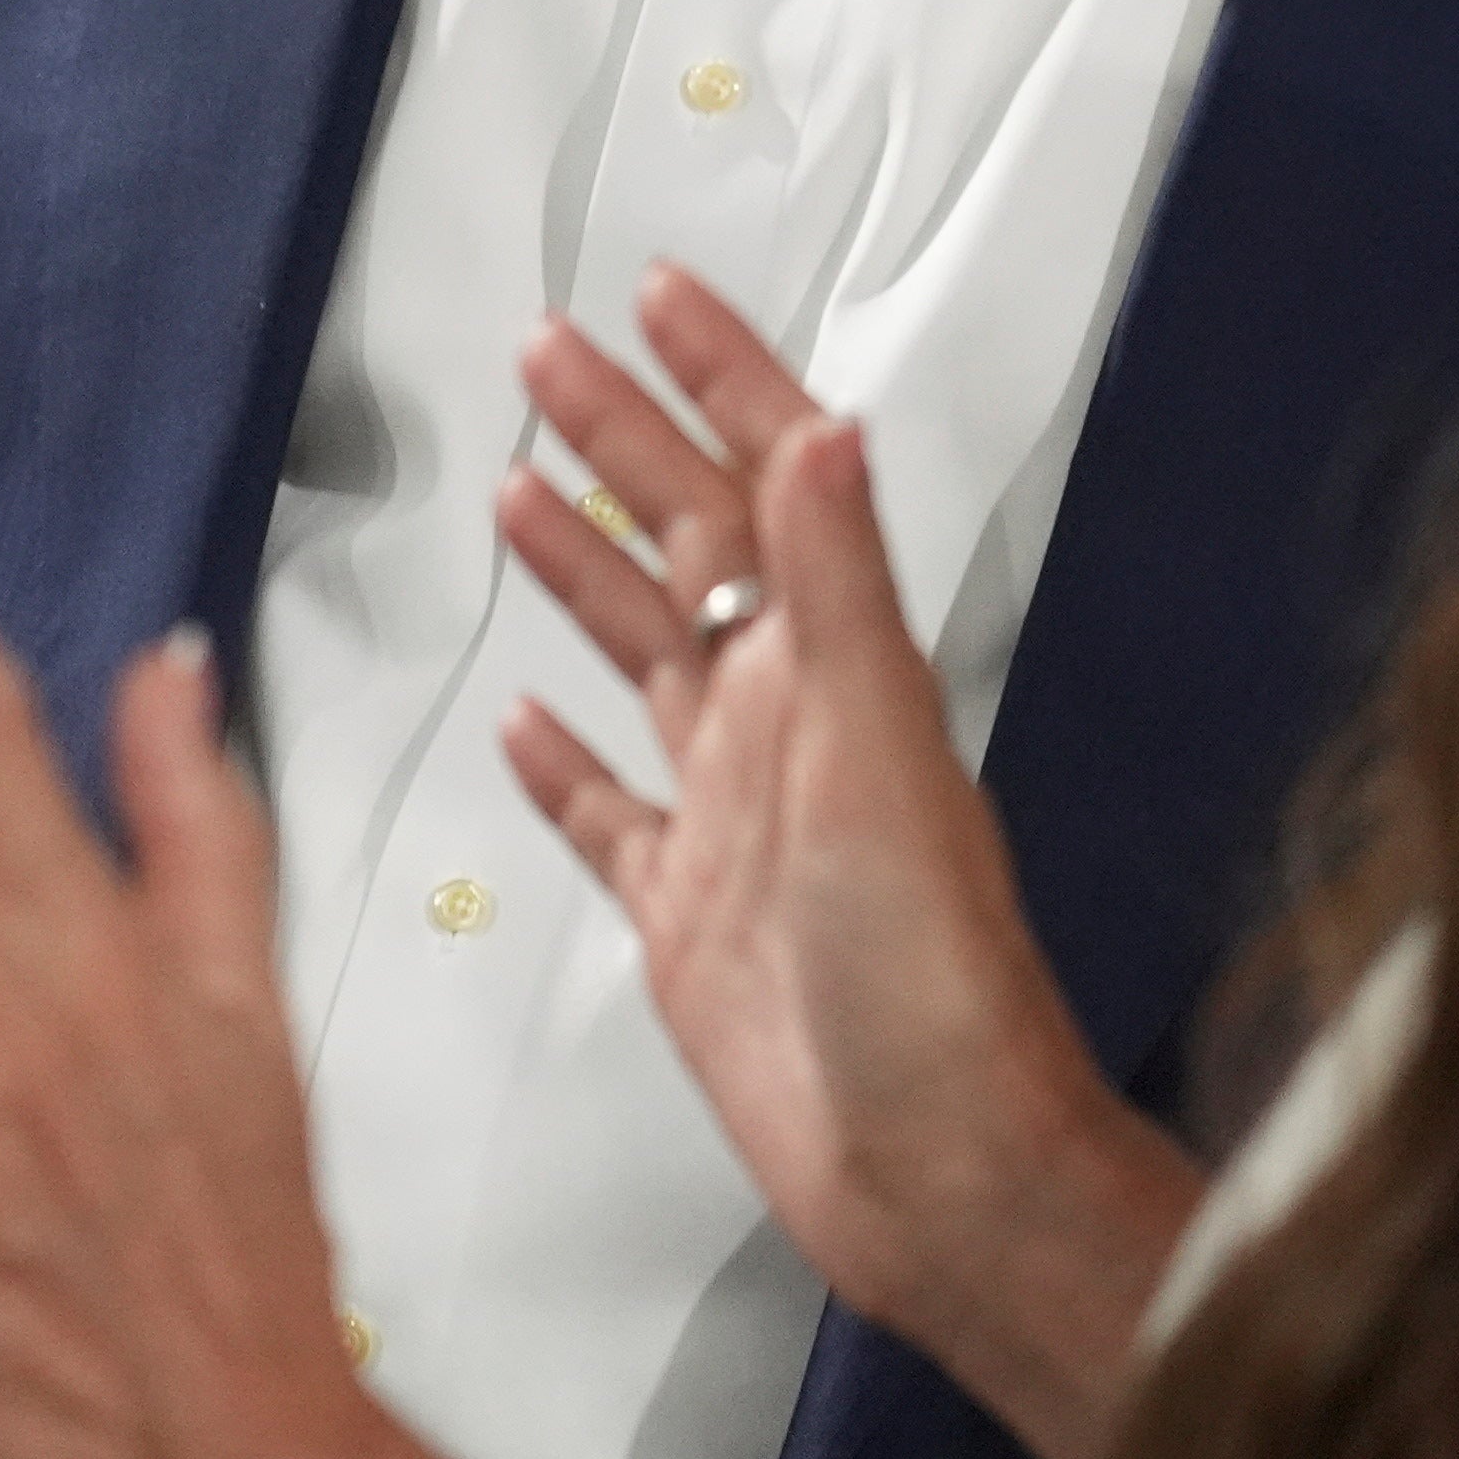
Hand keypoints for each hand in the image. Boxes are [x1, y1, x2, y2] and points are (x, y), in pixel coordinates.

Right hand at [490, 264, 1205, 1458]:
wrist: (936, 1166)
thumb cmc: (932, 973)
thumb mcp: (879, 748)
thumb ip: (838, 584)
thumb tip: (819, 426)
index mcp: (831, 668)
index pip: (766, 481)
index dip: (715, 378)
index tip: (660, 292)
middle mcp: (784, 725)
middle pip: (686, 544)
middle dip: (625, 438)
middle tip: (551, 352)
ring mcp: (732, 820)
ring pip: (643, 657)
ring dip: (588, 568)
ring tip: (523, 486)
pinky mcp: (688, 919)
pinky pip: (609, 818)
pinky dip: (563, 768)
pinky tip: (524, 729)